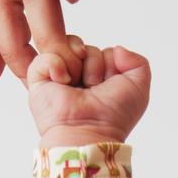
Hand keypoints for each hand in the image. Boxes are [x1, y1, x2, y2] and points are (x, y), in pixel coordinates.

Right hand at [27, 40, 150, 145]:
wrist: (90, 132)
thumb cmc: (113, 117)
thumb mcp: (138, 88)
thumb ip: (138, 62)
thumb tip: (117, 48)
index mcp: (99, 80)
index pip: (104, 51)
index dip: (110, 65)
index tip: (109, 86)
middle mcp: (78, 77)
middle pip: (85, 46)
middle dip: (94, 65)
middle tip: (93, 89)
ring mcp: (58, 76)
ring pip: (67, 45)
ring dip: (78, 65)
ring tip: (78, 88)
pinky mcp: (38, 78)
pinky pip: (46, 54)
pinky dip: (56, 65)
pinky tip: (63, 83)